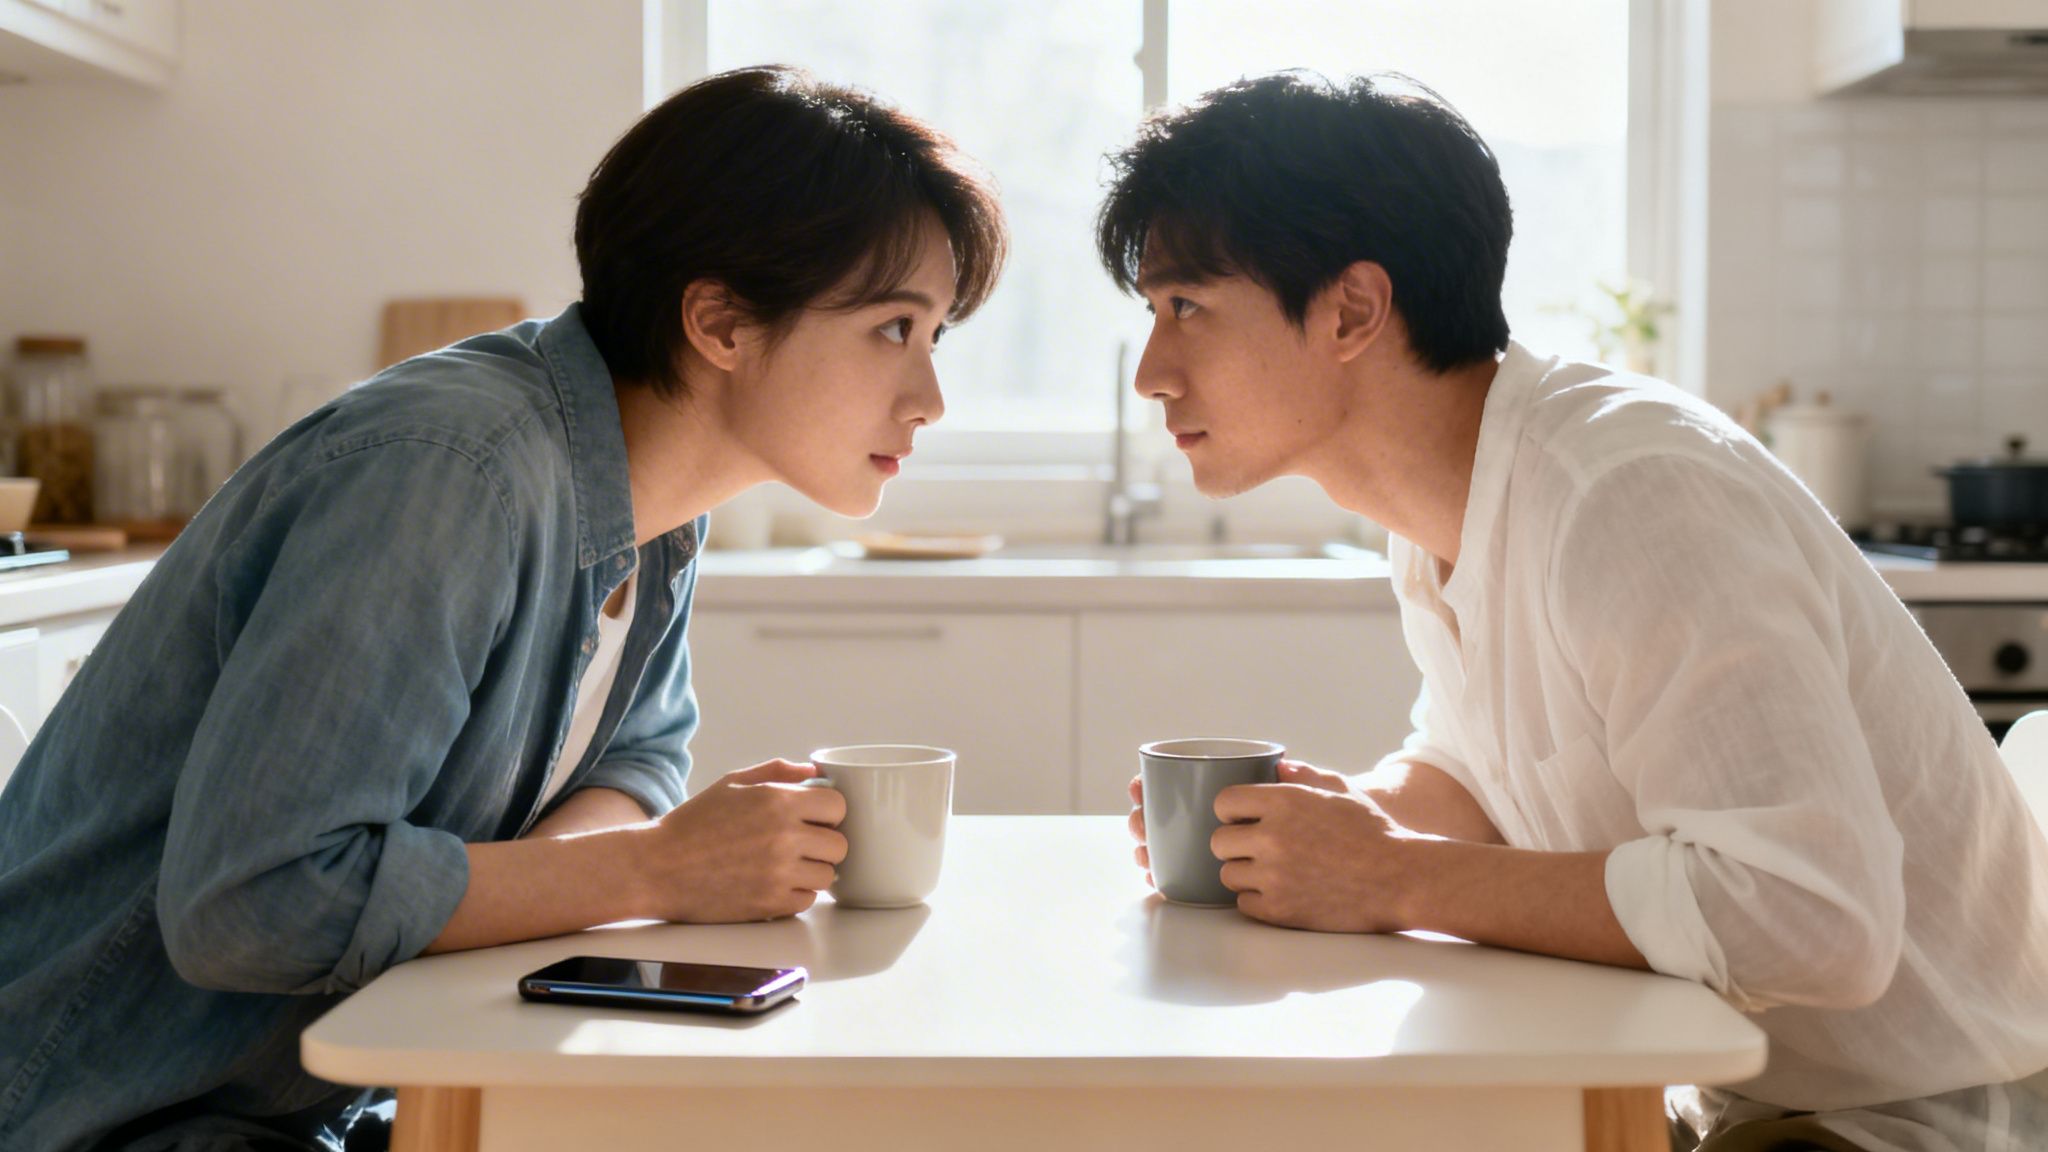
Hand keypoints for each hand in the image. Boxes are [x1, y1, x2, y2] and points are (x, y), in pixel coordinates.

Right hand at [635, 759, 847, 921]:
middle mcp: (784, 836)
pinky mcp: (770, 904)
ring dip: (813, 871)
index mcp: (777, 801)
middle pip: (839, 844)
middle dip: (824, 843)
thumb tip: (813, 771)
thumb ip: (777, 772)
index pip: (838, 806)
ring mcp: (779, 873)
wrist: (657, 867)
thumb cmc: (693, 823)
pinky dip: (796, 894)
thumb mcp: (732, 784)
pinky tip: (774, 883)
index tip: (814, 819)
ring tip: (787, 865)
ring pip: (828, 875)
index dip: (828, 812)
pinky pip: (807, 900)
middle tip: (801, 845)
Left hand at [1210, 780, 1417, 933]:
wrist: (1400, 879)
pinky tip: (1280, 892)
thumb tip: (1279, 767)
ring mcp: (1273, 876)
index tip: (1242, 819)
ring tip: (1271, 872)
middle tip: (1257, 849)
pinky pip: (1244, 904)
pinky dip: (1258, 900)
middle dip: (1235, 844)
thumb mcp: (1343, 791)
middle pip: (1219, 842)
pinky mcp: (1279, 910)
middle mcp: (1272, 837)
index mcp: (1283, 802)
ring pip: (1228, 875)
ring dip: (1245, 874)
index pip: (1224, 802)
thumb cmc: (1374, 833)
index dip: (1232, 812)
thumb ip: (1306, 776)